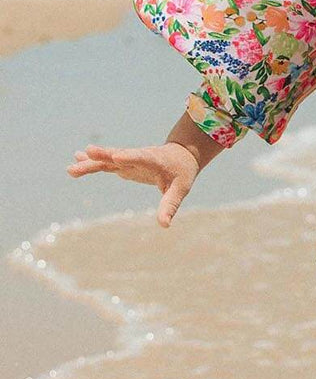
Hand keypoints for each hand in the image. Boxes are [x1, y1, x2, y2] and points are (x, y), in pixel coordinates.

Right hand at [67, 141, 201, 228]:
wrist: (181, 154)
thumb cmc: (182, 172)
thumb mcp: (180, 189)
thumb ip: (170, 205)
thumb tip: (164, 225)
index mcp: (154, 161)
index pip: (141, 158)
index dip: (129, 157)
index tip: (116, 156)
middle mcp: (138, 157)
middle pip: (118, 156)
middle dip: (103, 156)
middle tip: (86, 153)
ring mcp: (129, 159)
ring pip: (108, 160)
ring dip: (91, 163)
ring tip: (71, 168)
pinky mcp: (124, 163)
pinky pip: (107, 163)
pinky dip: (94, 162)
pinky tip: (77, 157)